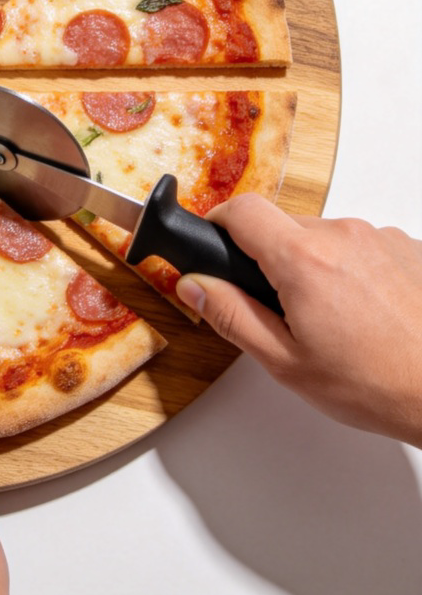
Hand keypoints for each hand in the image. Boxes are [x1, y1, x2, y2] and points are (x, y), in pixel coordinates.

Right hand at [175, 193, 421, 445]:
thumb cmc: (379, 384)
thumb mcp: (285, 361)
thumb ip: (230, 315)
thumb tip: (194, 284)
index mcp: (303, 259)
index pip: (241, 210)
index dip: (218, 223)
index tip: (214, 242)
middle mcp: (343, 235)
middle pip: (282, 225)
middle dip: (270, 257)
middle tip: (281, 308)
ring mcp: (380, 237)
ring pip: (322, 237)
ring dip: (315, 265)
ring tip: (334, 318)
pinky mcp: (407, 246)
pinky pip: (361, 245)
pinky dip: (352, 270)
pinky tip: (366, 312)